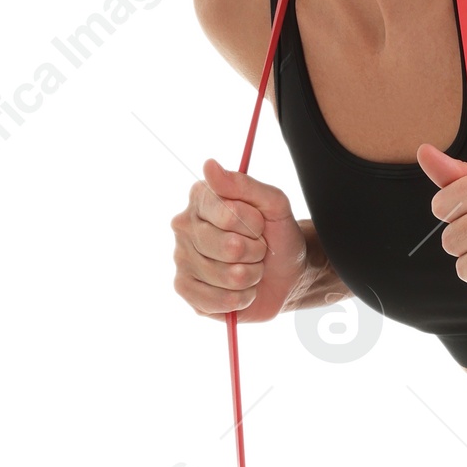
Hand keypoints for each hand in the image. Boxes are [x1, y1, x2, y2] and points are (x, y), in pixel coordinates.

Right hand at [171, 159, 308, 320]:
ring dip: (251, 276)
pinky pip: (218, 300)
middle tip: (257, 249)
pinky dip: (241, 298)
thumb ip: (244, 184)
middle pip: (229, 247)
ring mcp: (181, 258)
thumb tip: (209, 165)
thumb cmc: (277, 236)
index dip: (255, 224)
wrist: (286, 274)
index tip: (260, 224)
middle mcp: (184, 226)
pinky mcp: (185, 289)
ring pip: (228, 276)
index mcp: (201, 198)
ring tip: (251, 269)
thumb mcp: (274, 204)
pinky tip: (241, 289)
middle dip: (255, 252)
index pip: (229, 213)